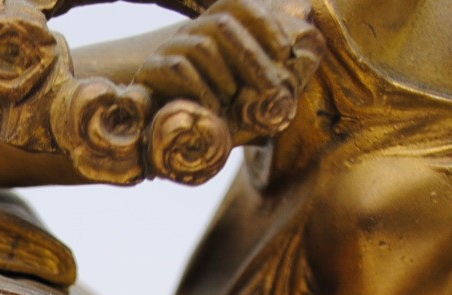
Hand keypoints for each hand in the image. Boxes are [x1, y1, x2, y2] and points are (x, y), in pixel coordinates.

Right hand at [136, 0, 319, 140]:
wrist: (155, 125)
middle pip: (223, 24)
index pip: (237, 4)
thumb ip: (261, 75)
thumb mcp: (239, 90)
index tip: (285, 53)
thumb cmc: (208, 109)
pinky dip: (202, 89)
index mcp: (214, 29)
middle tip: (272, 89)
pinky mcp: (151, 70)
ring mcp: (169, 48)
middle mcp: (191, 31)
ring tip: (234, 100)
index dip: (264, 23)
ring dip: (225, 75)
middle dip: (252, 57)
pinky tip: (214, 109)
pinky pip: (180, 69)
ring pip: (202, 46)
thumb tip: (300, 59)